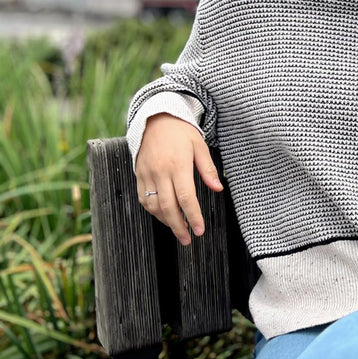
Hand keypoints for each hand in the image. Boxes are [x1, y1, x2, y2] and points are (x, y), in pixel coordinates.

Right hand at [135, 113, 222, 245]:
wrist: (155, 118)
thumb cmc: (181, 132)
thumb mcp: (199, 146)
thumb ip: (208, 169)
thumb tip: (218, 189)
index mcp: (178, 165)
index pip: (186, 198)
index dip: (193, 217)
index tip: (199, 231)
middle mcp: (160, 171)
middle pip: (168, 207)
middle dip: (179, 226)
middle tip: (188, 239)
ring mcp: (147, 174)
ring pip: (153, 206)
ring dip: (165, 221)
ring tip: (178, 229)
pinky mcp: (138, 174)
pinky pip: (144, 198)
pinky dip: (153, 211)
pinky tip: (163, 216)